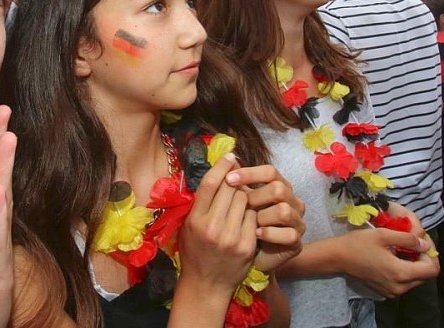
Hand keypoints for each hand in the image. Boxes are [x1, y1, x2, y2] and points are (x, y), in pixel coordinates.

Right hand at [179, 153, 257, 293]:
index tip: (230, 156)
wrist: (206, 285)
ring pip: (246, 200)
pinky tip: (246, 216)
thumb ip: (200, 203)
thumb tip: (216, 173)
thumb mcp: (189, 226)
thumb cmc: (195, 252)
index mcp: (195, 220)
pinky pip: (254, 217)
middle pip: (230, 189)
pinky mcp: (247, 246)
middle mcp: (212, 227)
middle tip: (237, 178)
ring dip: (245, 197)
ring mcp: (231, 237)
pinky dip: (252, 213)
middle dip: (235, 181)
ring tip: (241, 200)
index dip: (221, 166)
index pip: (210, 184)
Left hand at [225, 164, 304, 272]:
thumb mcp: (238, 201)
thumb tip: (228, 160)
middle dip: (255, 197)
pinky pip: (288, 234)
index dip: (250, 173)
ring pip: (283, 211)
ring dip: (262, 217)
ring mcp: (297, 221)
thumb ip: (237, 183)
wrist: (248, 256)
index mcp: (280, 186)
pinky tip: (256, 235)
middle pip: (278, 189)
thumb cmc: (242, 224)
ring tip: (250, 224)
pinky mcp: (297, 242)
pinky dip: (269, 233)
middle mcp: (293, 201)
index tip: (229, 179)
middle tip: (240, 207)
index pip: (270, 172)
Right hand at [340, 227, 439, 297]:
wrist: (337, 257)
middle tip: (415, 241)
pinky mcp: (386, 291)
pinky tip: (395, 257)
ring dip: (415, 264)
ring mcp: (392, 291)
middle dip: (424, 257)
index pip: (432, 269)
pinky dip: (405, 270)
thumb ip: (408, 239)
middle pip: (425, 275)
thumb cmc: (359, 244)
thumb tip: (424, 244)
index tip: (422, 240)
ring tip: (405, 247)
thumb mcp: (384, 235)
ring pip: (415, 279)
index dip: (431, 253)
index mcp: (401, 273)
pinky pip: (404, 282)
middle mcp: (400, 287)